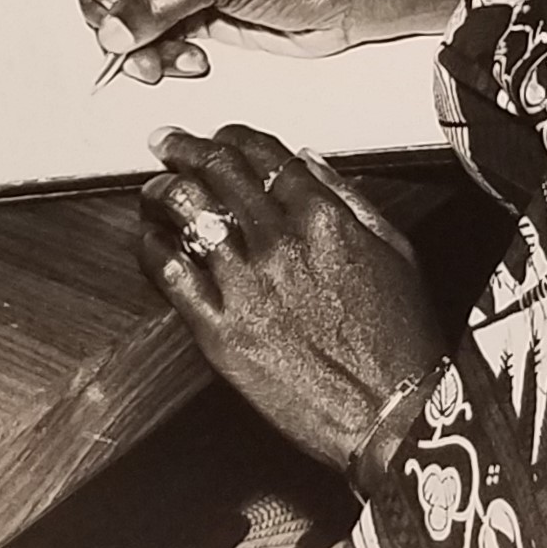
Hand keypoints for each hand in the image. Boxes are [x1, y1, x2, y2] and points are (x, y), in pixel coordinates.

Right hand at [76, 0, 378, 82]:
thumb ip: (162, 0)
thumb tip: (112, 27)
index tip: (107, 10)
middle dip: (118, 15)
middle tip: (127, 46)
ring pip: (131, 10)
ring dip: (141, 43)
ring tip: (164, 63)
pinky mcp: (200, 4)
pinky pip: (156, 32)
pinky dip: (162, 53)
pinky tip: (190, 60)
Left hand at [141, 124, 445, 476]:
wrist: (390, 411)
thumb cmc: (398, 335)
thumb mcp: (392, 247)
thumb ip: (347, 197)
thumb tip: (308, 162)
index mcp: (323, 216)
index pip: (263, 154)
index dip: (232, 136)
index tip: (217, 136)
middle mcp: (279, 240)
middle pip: (218, 170)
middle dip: (186, 147)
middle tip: (168, 143)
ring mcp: (246, 285)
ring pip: (187, 210)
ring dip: (162, 190)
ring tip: (153, 189)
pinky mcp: (220, 331)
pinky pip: (171, 273)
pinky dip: (151, 246)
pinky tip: (148, 238)